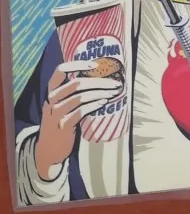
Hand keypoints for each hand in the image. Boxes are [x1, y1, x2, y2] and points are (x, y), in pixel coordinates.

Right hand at [34, 61, 122, 180]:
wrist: (48, 149)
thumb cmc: (60, 122)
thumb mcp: (61, 104)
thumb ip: (72, 92)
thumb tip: (98, 78)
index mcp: (51, 91)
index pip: (60, 71)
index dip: (77, 64)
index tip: (95, 65)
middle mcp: (52, 99)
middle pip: (76, 83)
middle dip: (99, 81)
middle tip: (116, 83)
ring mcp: (57, 112)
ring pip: (81, 97)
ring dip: (101, 93)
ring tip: (115, 92)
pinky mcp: (64, 125)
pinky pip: (81, 111)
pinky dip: (94, 105)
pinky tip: (104, 102)